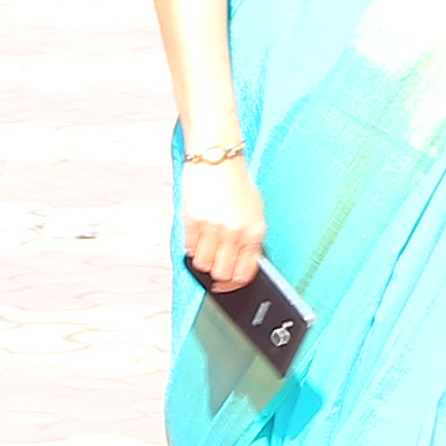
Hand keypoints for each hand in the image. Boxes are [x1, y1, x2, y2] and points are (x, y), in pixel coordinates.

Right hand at [178, 149, 262, 290]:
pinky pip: (190, 249)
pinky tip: (198, 238)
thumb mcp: (254, 212)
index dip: (235, 284)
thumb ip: (250, 239)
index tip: (228, 285)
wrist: (217, 159)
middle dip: (219, 276)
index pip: (246, 272)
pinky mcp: (193, 221)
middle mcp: (235, 232)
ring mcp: (213, 228)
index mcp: (254, 231)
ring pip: (204, 265)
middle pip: (224, 273)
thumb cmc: (237, 184)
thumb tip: (241, 265)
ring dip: (204, 263)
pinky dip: (193, 249)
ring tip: (206, 250)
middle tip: (215, 269)